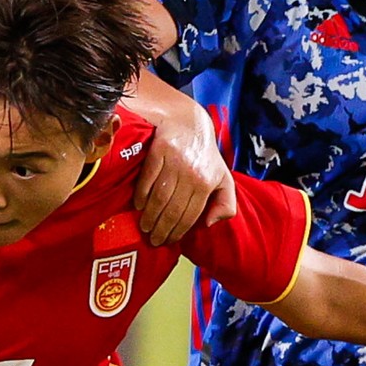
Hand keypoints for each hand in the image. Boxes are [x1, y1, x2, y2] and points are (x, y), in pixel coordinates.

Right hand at [132, 109, 235, 243]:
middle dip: (161, 229)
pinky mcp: (159, 150)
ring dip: (150, 216)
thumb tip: (210, 223)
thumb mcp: (224, 178)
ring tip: (144, 227)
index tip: (166, 242)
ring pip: (159, 197)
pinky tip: (138, 206)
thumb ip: (226, 202)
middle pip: (173, 209)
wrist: (189, 122)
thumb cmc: (205, 155)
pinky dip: (141, 195)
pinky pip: (147, 178)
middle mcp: (192, 173)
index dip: (177, 232)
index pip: (190, 215)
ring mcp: (175, 161)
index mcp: (207, 183)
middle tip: (152, 240)